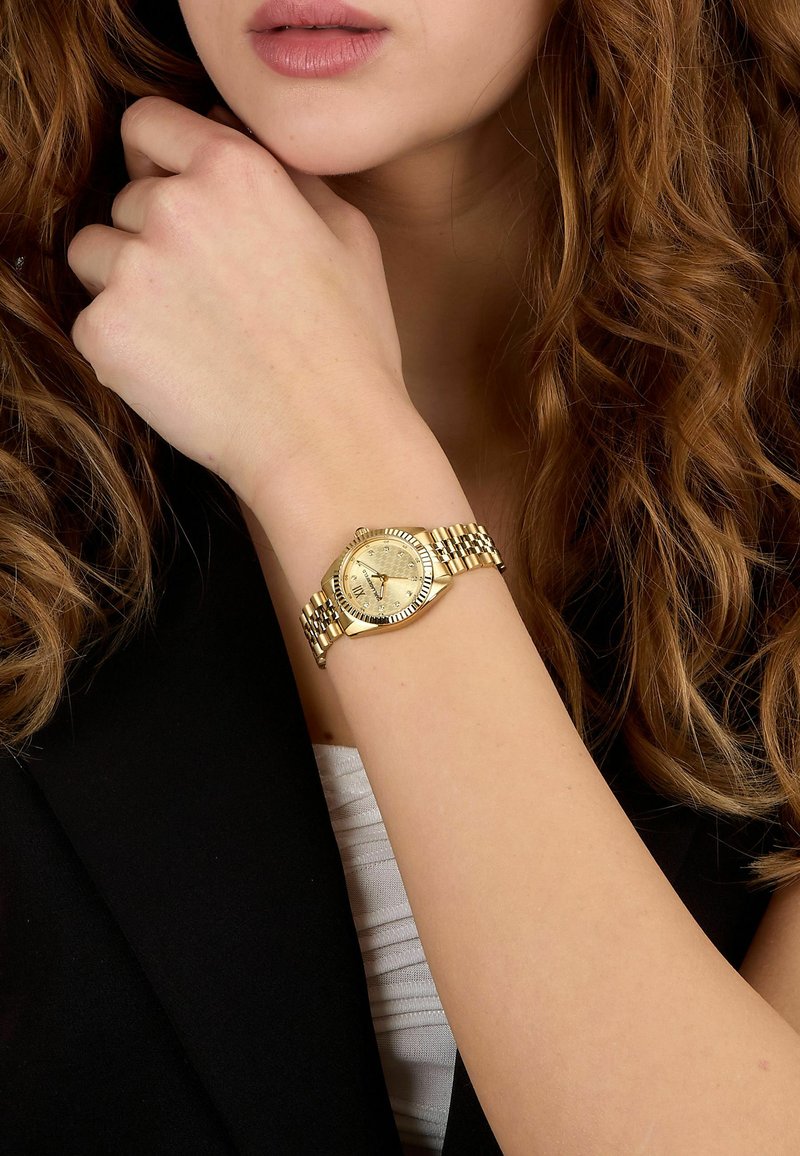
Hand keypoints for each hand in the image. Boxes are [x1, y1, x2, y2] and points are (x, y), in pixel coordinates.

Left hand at [66, 96, 412, 507]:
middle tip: (209, 295)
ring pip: (96, 256)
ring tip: (191, 333)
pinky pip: (92, 320)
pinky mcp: (104, 332)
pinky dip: (123, 344)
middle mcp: (174, 206)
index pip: (147, 123)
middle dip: (154, 236)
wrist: (327, 442)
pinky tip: (181, 370)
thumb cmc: (350, 346)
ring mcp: (132, 270)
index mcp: (234, 169)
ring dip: (128, 283)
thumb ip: (284, 173)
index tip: (172, 195)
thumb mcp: (347, 235)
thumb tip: (234, 132)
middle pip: (125, 200)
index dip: (158, 160)